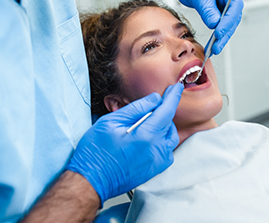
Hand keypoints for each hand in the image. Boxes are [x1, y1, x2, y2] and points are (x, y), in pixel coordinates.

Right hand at [66, 83, 182, 204]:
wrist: (92, 180)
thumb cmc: (96, 152)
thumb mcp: (111, 121)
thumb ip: (136, 108)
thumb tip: (154, 99)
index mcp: (145, 135)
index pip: (167, 111)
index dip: (173, 97)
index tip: (176, 88)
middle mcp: (156, 150)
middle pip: (169, 124)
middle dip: (163, 112)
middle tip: (148, 108)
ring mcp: (157, 162)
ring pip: (170, 138)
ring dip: (163, 127)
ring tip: (146, 124)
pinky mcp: (155, 170)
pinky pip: (167, 151)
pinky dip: (162, 141)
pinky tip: (147, 139)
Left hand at [174, 0, 243, 54]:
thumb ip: (207, 10)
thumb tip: (214, 25)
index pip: (235, 5)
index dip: (228, 21)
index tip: (219, 32)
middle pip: (233, 17)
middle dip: (225, 33)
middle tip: (217, 46)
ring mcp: (227, 4)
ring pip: (229, 23)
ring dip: (222, 37)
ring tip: (214, 49)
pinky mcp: (221, 11)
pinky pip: (221, 24)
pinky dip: (217, 34)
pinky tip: (213, 44)